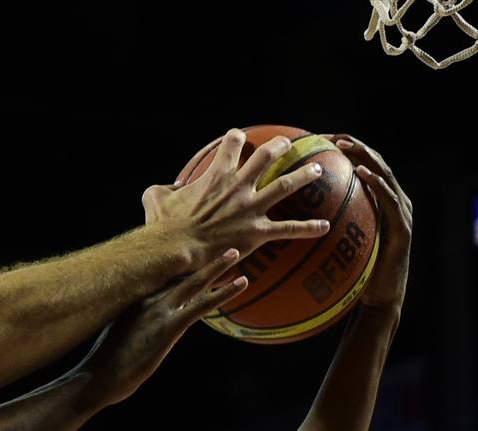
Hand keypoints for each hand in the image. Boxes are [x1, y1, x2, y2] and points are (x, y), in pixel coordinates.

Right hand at [80, 248, 247, 405]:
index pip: (160, 275)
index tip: (193, 252)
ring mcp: (157, 312)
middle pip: (178, 273)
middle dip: (199, 258)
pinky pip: (201, 306)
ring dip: (217, 267)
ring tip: (235, 253)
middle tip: (216, 244)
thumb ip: (131, 324)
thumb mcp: (116, 336)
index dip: (179, 264)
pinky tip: (241, 283)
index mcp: (133, 300)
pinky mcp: (167, 328)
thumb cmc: (103, 364)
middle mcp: (146, 299)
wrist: (95, 379)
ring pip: (194, 283)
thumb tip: (139, 327)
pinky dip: (223, 293)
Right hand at [141, 128, 331, 265]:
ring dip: (303, 176)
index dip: (235, 138)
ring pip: (285, 185)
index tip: (238, 136)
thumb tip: (169, 188)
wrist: (177, 248)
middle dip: (279, 147)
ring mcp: (251, 208)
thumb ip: (161, 188)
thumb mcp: (154, 198)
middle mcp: (238, 187)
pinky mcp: (257, 232)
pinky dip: (307, 228)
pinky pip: (288, 229)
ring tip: (316, 170)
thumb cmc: (164, 225)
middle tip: (287, 144)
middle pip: (266, 157)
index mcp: (216, 176)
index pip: (230, 146)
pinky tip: (324, 227)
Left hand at [330, 134, 411, 313]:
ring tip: (346, 147)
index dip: (345, 150)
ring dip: (365, 157)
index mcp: (377, 201)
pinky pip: (389, 201)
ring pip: (384, 176)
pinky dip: (377, 184)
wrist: (378, 298)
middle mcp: (392, 201)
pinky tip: (362, 174)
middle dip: (354, 146)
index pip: (361, 167)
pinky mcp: (403, 227)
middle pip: (374, 164)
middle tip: (331, 136)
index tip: (320, 139)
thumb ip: (321, 225)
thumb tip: (284, 216)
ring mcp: (400, 212)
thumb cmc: (352, 273)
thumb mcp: (334, 243)